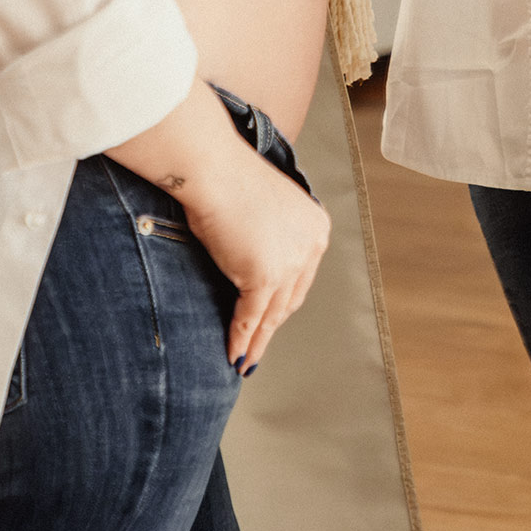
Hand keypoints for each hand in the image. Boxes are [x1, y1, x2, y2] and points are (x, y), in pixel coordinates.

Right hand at [183, 145, 330, 370]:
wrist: (214, 170)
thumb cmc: (229, 180)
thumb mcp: (265, 212)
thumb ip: (270, 240)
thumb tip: (255, 270)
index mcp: (316, 228)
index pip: (301, 277)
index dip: (283, 303)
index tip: (271, 320)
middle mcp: (311, 246)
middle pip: (290, 299)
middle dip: (271, 326)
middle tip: (255, 348)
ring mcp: (290, 262)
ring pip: (273, 314)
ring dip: (256, 342)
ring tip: (243, 360)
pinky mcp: (265, 276)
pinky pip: (251, 317)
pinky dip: (241, 338)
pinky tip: (232, 352)